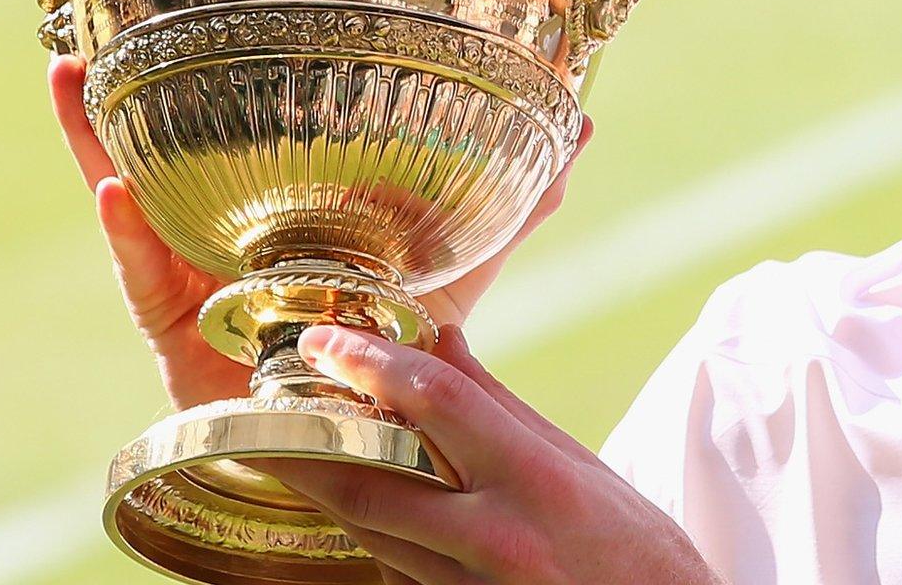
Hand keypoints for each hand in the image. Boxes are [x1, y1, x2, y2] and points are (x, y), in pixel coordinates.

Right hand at [49, 55, 589, 408]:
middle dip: (123, 99)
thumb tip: (580, 129)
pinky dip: (127, 232)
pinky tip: (115, 188)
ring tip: (70, 77)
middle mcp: (223, 231)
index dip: (203, 79)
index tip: (178, 9)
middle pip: (163, 154)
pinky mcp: (176, 329)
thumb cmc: (392, 342)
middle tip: (90, 36)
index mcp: (275, 208)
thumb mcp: (454, 263)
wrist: (357, 435)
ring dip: (93, 140)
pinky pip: (144, 274)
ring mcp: (191, 275)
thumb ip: (510, 202)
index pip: (232, 132)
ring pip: (129, 199)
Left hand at [271, 325, 717, 584]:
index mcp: (536, 480)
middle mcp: (497, 538)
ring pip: (374, 536)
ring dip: (330, 492)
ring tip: (290, 450)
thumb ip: (500, 407)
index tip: (323, 341)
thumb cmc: (636, 550)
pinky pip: (397, 575)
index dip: (371, 365)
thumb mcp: (580, 466)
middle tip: (265, 409)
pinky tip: (360, 513)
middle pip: (373, 484)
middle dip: (308, 446)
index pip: (436, 403)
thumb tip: (441, 344)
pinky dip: (374, 541)